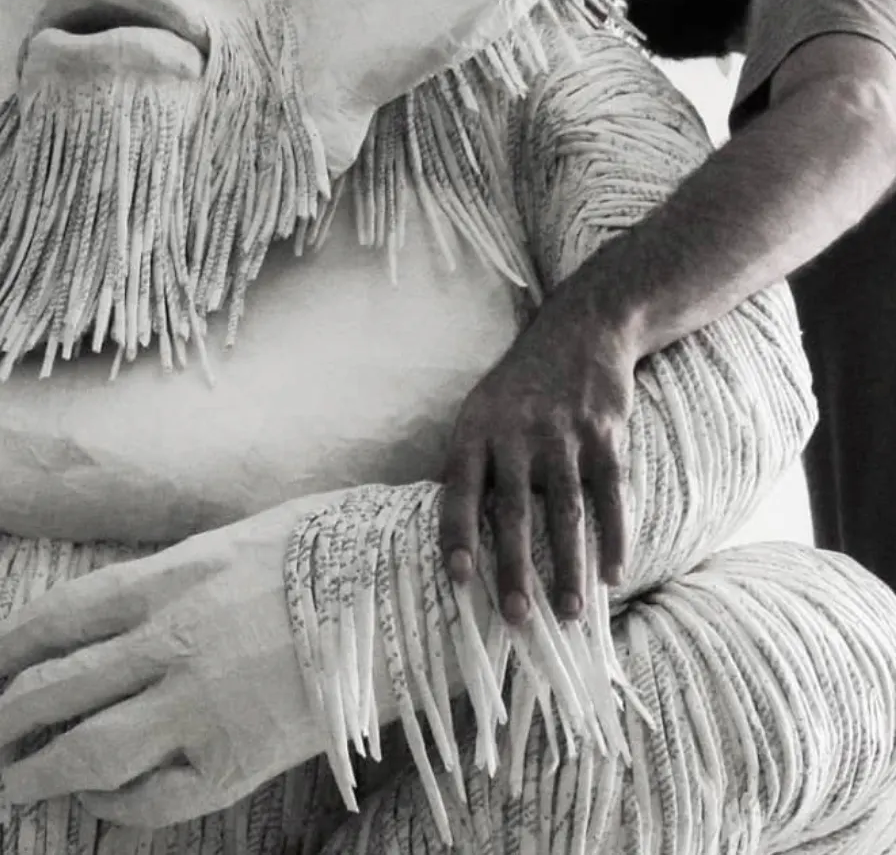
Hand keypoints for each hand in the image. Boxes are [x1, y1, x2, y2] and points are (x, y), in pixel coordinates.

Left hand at [0, 493, 335, 827]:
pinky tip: (100, 797)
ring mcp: (202, 704)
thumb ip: (184, 570)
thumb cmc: (339, 554)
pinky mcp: (237, 759)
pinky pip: (150, 797)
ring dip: (35, 771)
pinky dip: (112, 804)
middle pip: (54, 688)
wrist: (412, 598)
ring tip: (13, 782)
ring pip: (86, 750)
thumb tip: (131, 601)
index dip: (9, 647)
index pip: (61, 618)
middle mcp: (175, 640)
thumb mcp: (250, 535)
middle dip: (3, 717)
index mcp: (177, 577)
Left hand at [440, 290, 635, 624]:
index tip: (458, 579)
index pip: (461, 490)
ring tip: (569, 612)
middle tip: (517, 618)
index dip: (458, 535)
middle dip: (515, 569)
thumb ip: (469, 462)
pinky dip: (614, 536)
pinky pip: (610, 494)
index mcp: (477, 429)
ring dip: (568, 567)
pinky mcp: (605, 434)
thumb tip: (448, 527)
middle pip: (515, 511)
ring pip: (566, 511)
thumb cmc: (522, 382)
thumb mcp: (481, 408)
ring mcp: (565, 433)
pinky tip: (613, 573)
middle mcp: (518, 433)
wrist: (581, 329)